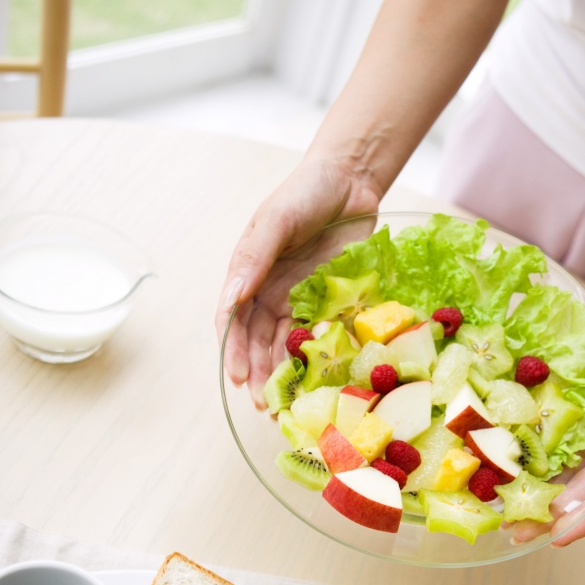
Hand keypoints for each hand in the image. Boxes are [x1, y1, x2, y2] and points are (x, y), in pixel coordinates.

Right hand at [215, 158, 380, 406]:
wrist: (352, 181)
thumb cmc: (306, 192)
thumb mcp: (276, 219)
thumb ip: (254, 257)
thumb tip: (232, 296)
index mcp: (248, 274)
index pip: (232, 321)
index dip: (233, 351)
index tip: (239, 377)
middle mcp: (269, 292)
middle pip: (257, 342)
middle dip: (258, 374)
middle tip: (266, 404)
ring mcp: (299, 300)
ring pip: (286, 346)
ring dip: (285, 375)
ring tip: (289, 403)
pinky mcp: (329, 303)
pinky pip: (321, 336)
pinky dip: (318, 360)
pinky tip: (320, 382)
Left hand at [511, 308, 584, 546]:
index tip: (557, 539)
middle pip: (582, 493)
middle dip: (550, 515)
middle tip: (516, 533)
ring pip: (564, 472)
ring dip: (537, 491)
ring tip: (505, 510)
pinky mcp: (582, 418)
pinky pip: (555, 440)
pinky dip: (535, 455)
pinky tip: (510, 466)